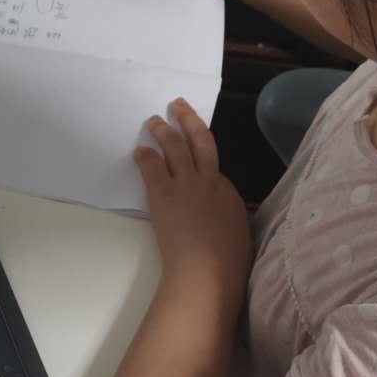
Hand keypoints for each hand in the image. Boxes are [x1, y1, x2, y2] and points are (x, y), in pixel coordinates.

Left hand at [136, 100, 250, 303]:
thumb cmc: (226, 264)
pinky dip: (145, 155)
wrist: (207, 271)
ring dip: (164, 130)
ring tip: (154, 120)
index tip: (194, 148)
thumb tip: (220, 216)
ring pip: (175, 146)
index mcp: (228, 191)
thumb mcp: (237, 233)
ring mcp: (186, 184)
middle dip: (189, 119)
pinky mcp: (163, 193)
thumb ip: (226, 216)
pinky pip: (152, 166)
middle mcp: (209, 179)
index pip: (214, 165)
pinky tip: (139, 150)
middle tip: (178, 105)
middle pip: (200, 140)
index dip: (202, 155)